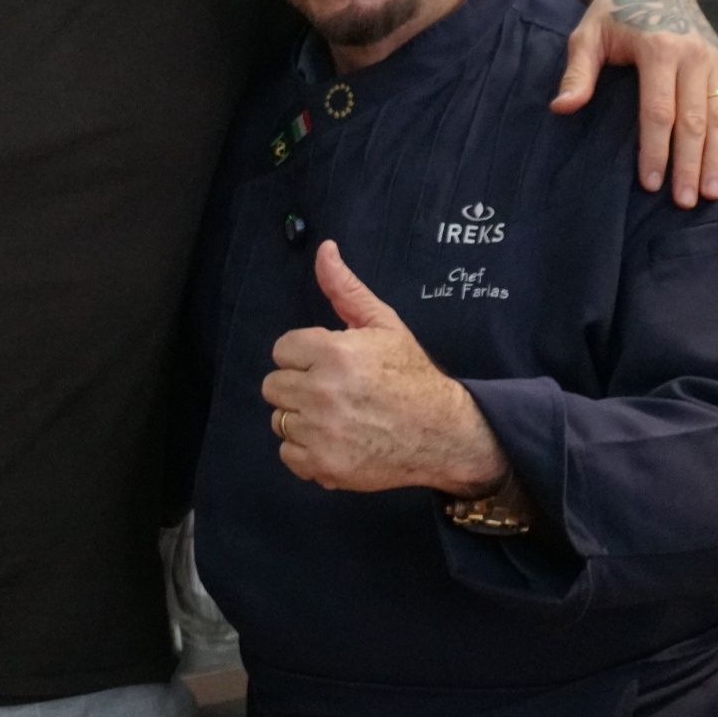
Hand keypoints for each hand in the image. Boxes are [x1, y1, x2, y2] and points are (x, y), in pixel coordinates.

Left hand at [263, 241, 504, 493]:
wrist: (443, 432)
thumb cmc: (411, 375)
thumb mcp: (383, 324)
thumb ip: (345, 288)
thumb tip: (324, 249)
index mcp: (333, 352)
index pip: (282, 350)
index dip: (306, 356)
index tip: (332, 364)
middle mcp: (322, 392)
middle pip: (274, 386)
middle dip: (300, 385)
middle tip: (334, 391)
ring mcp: (322, 433)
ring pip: (280, 420)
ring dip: (303, 419)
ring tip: (337, 416)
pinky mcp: (325, 466)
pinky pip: (289, 455)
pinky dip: (307, 452)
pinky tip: (335, 440)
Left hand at [550, 0, 717, 206]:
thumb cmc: (614, 14)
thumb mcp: (587, 36)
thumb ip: (577, 73)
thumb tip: (561, 108)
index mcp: (659, 49)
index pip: (658, 111)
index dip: (655, 150)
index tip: (651, 183)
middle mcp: (694, 56)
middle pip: (695, 121)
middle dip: (689, 164)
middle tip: (684, 201)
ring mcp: (715, 61)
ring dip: (717, 158)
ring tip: (709, 194)